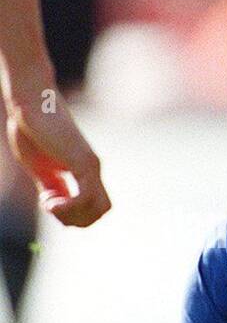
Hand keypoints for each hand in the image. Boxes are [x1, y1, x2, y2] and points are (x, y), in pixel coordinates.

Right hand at [5, 91, 110, 227]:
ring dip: (72, 215)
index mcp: (84, 171)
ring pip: (97, 208)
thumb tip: (57, 205)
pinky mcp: (84, 162)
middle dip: (76, 220)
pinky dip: (70, 206)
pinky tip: (50, 200)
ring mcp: (91, 166)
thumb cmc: (30, 129)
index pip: (93, 207)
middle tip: (50, 207)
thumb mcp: (41, 167)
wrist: (30, 102)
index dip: (73, 215)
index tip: (48, 203)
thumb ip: (52, 186)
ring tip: (49, 203)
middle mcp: (92, 169)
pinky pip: (86, 197)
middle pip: (100, 211)